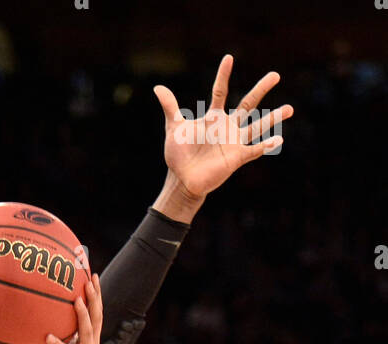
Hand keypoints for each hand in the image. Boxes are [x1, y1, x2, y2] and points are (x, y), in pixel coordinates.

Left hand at [46, 275, 102, 343]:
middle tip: (89, 281)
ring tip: (75, 300)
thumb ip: (69, 332)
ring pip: (87, 331)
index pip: (97, 311)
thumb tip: (59, 314)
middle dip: (94, 298)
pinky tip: (48, 336)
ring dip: (82, 315)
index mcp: (92, 337)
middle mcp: (92, 343)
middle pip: (96, 316)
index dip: (97, 294)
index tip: (93, 275)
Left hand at [155, 55, 293, 200]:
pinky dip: (266, 145)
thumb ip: (170, 107)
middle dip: (261, 89)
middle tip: (275, 75)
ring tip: (290, 108)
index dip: (223, 75)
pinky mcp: (236, 158)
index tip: (229, 57)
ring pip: (258, 126)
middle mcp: (227, 126)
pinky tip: (279, 138)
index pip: (220, 91)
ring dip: (273, 118)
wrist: (182, 180)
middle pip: (248, 103)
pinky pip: (254, 150)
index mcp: (213, 117)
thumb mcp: (174, 128)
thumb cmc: (178, 155)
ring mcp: (234, 142)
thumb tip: (158, 87)